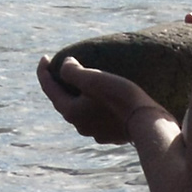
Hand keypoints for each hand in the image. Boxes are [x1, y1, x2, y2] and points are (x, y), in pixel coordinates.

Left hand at [38, 52, 164, 146]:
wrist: (147, 123)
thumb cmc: (120, 97)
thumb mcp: (93, 79)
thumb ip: (73, 71)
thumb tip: (65, 64)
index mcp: (71, 111)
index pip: (49, 88)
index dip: (44, 71)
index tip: (45, 56)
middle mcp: (79, 125)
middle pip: (64, 100)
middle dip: (61, 84)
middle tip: (61, 68)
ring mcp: (95, 133)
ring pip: (81, 110)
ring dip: (79, 96)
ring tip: (84, 83)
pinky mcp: (111, 135)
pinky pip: (97, 117)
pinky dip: (95, 105)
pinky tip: (103, 99)